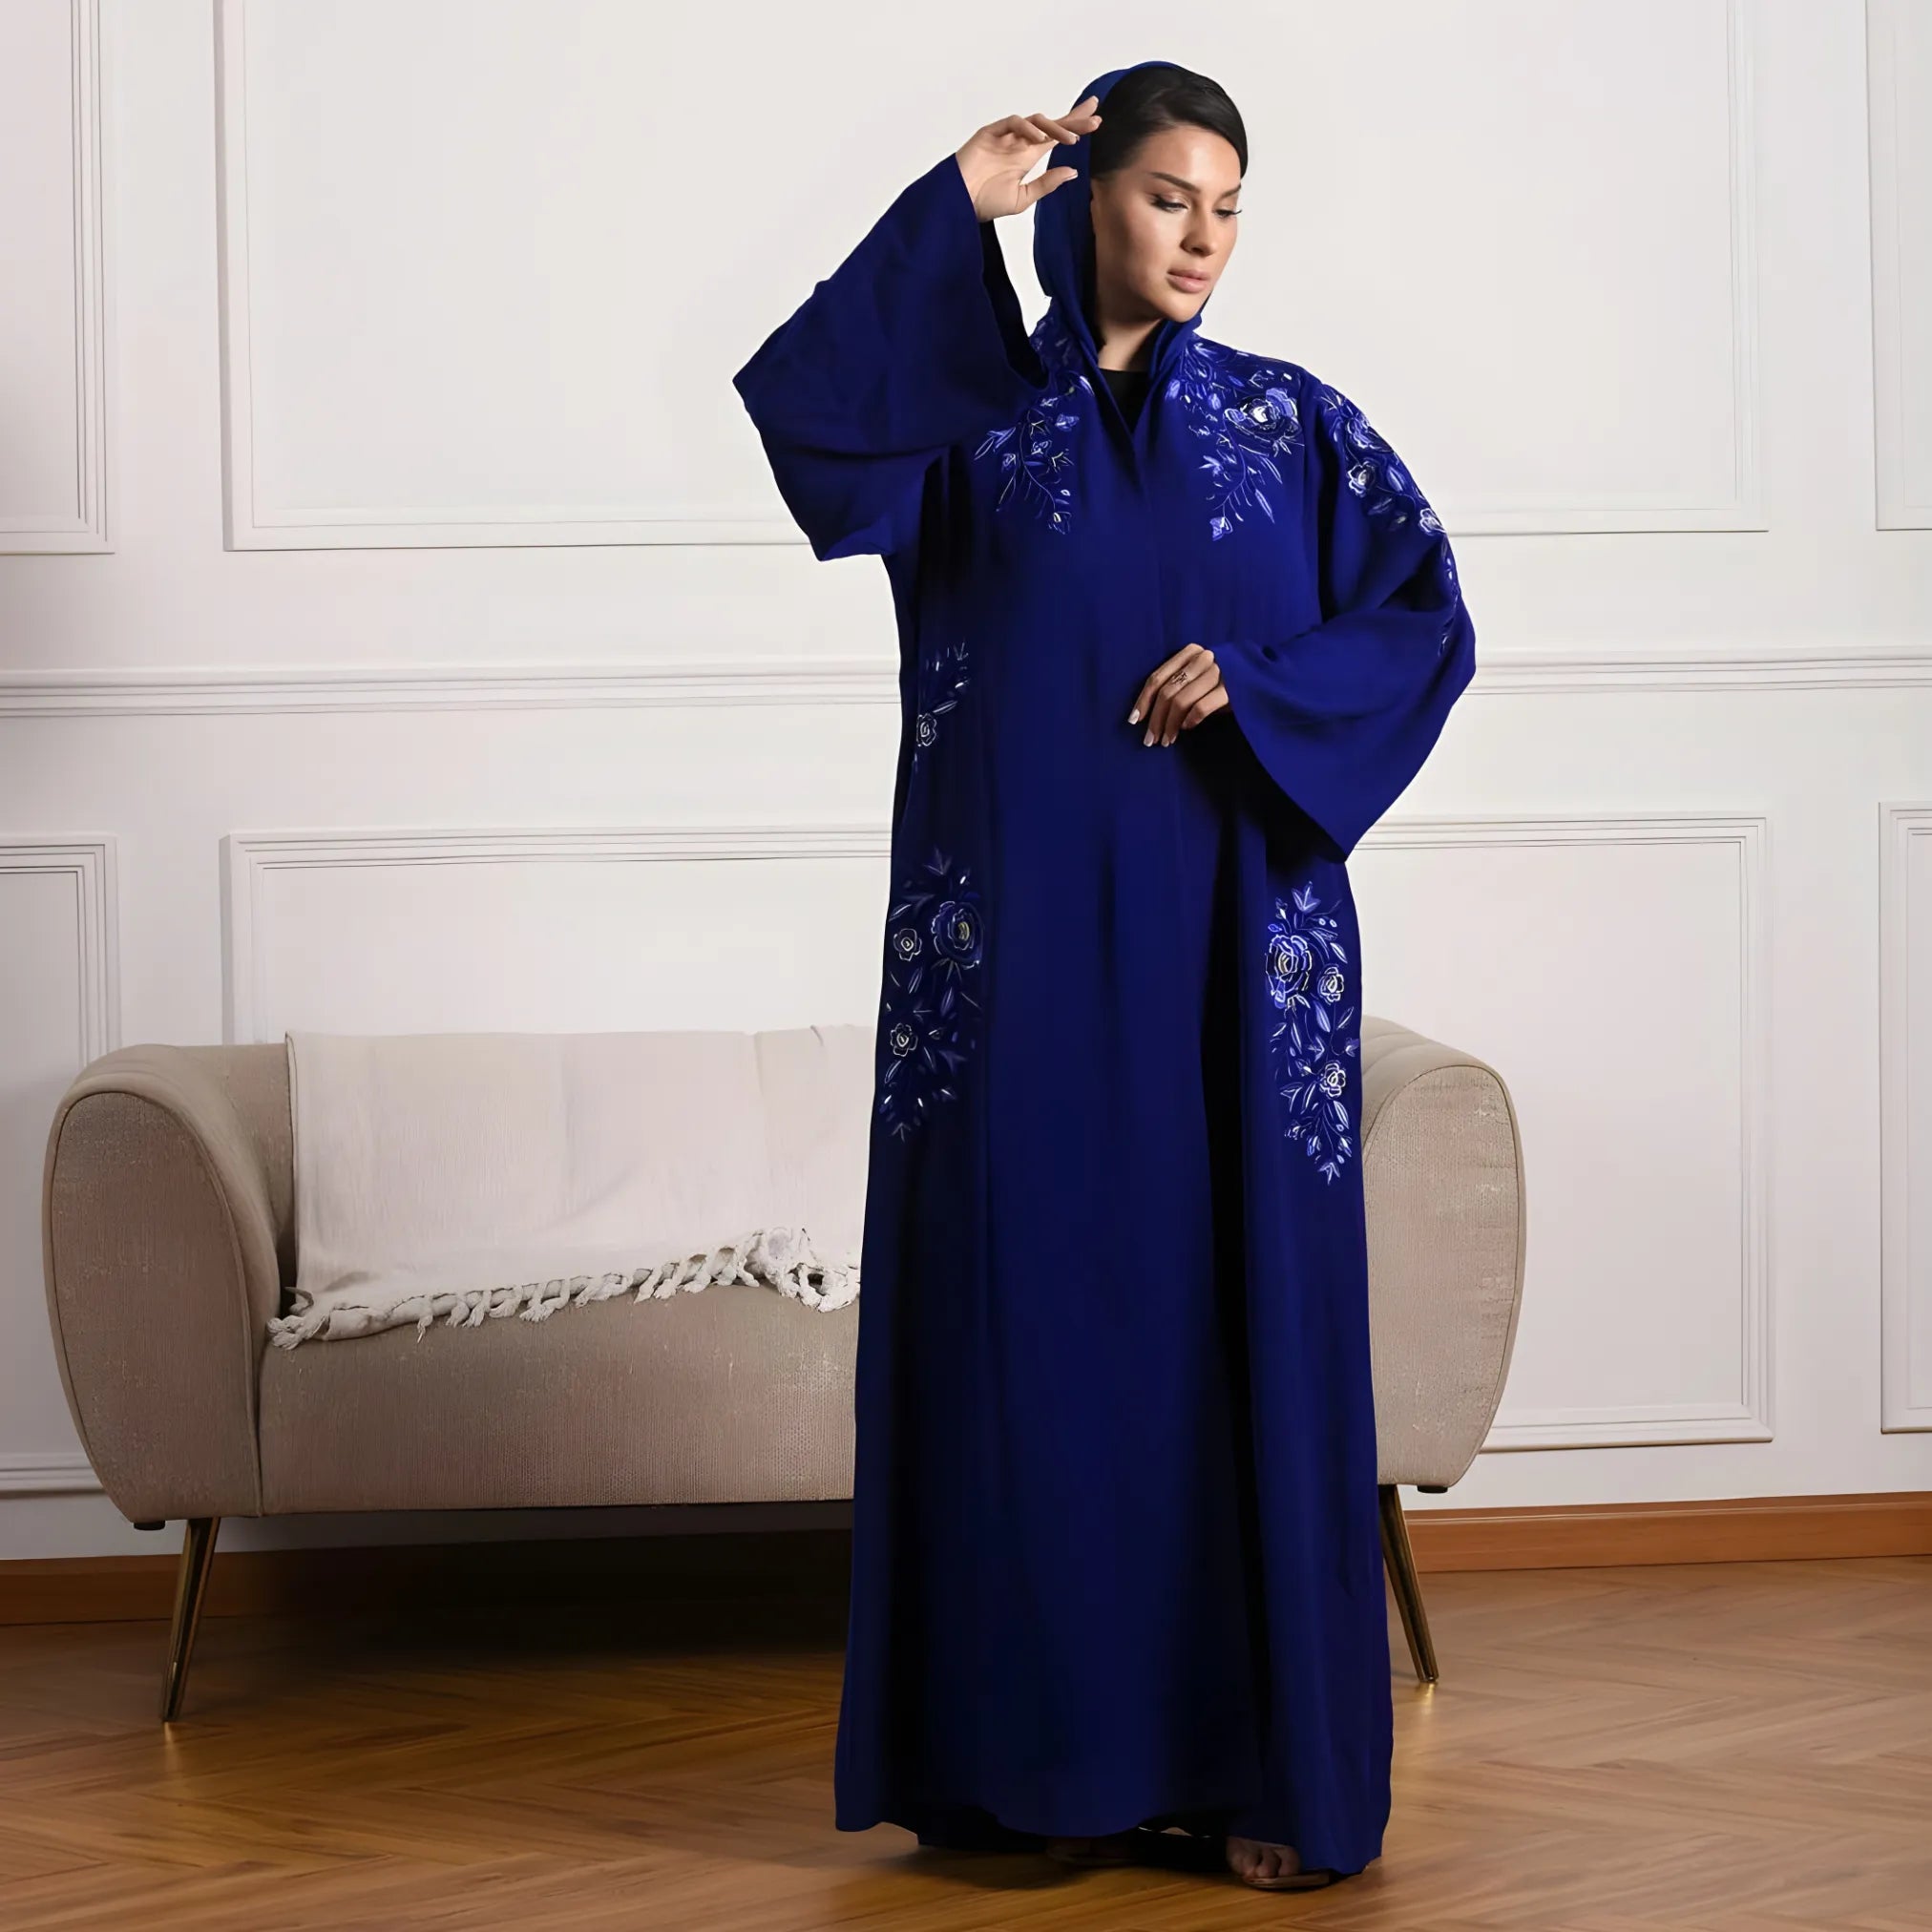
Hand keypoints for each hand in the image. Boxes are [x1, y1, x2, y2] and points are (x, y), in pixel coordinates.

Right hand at [954, 96, 1101, 221]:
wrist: (959, 206)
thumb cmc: (984, 204)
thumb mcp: (1023, 198)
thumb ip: (1046, 184)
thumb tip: (1071, 171)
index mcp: (1026, 156)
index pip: (1055, 136)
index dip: (1075, 126)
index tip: (1096, 122)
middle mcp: (1018, 143)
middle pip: (1051, 123)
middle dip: (1073, 117)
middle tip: (1094, 112)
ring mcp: (1005, 136)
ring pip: (1036, 122)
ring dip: (1055, 127)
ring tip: (1072, 138)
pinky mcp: (990, 133)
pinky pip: (1013, 123)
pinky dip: (1028, 128)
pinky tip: (1040, 138)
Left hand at [1128, 643, 1228, 745]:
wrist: (1266, 677)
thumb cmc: (1227, 679)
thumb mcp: (1201, 676)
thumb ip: (1179, 685)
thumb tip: (1153, 714)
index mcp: (1190, 652)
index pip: (1157, 678)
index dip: (1143, 701)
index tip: (1134, 720)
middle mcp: (1202, 658)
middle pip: (1166, 692)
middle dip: (1155, 719)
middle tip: (1150, 740)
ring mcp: (1218, 672)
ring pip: (1180, 701)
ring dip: (1169, 725)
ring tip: (1166, 740)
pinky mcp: (1231, 689)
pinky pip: (1200, 708)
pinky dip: (1190, 721)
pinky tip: (1187, 729)